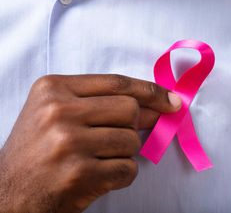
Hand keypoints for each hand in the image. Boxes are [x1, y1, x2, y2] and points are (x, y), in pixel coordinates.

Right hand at [0, 74, 180, 212]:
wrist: (9, 191)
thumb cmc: (38, 150)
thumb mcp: (60, 113)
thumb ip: (104, 103)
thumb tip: (155, 106)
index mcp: (53, 89)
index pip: (117, 83)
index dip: (150, 90)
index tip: (170, 100)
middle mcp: (59, 112)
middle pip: (129, 109)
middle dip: (132, 125)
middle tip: (116, 136)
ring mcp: (69, 143)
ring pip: (132, 141)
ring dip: (124, 152)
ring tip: (97, 158)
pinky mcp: (80, 174)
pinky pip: (128, 169)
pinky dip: (121, 173)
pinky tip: (98, 175)